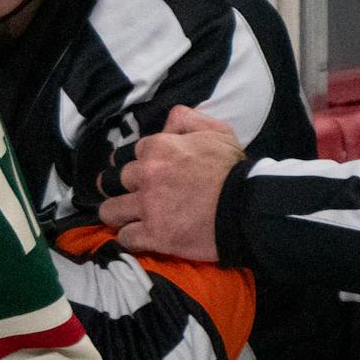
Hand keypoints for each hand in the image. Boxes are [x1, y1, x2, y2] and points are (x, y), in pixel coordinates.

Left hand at [98, 104, 244, 261]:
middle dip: (122, 187)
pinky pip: (125, 237)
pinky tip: (142, 237)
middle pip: (112, 180)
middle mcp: (146, 175)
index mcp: (158, 147)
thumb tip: (167, 122)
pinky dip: (131, 239)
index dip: (140, 163)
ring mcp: (147, 206)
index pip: (131, 153)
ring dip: (117, 214)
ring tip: (129, 218)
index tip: (149, 173)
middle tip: (136, 195)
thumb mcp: (218, 132)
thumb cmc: (236, 170)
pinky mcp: (152, 234)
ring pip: (109, 210)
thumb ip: (188, 120)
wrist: (250, 207)